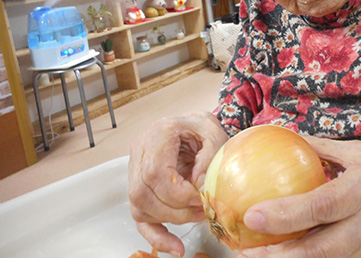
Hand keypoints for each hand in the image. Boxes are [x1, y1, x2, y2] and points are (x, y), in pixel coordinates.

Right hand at [128, 112, 227, 256]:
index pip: (155, 173)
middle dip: (176, 210)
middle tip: (203, 209)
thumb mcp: (214, 133)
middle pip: (143, 193)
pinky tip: (175, 247)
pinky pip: (141, 218)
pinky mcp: (140, 188)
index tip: (201, 198)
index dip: (178, 193)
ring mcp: (135, 171)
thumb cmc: (203, 128)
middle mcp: (139, 152)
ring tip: (198, 215)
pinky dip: (157, 236)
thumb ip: (209, 156)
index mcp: (157, 134)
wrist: (194, 126)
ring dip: (171, 219)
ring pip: (139, 207)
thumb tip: (201, 188)